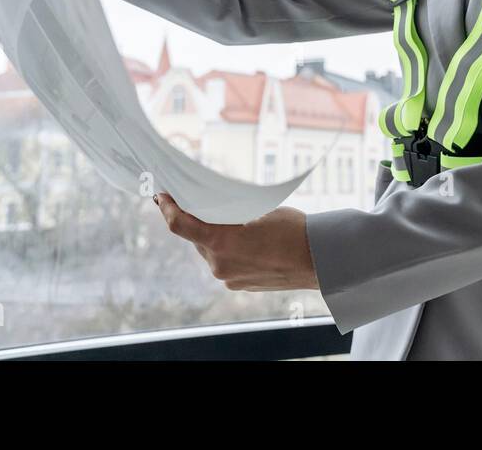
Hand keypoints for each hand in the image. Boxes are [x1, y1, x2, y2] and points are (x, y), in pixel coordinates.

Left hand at [153, 192, 319, 291]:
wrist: (318, 260)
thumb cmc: (293, 230)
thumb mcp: (258, 210)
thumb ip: (229, 213)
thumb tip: (212, 208)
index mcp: (222, 242)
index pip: (180, 225)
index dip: (167, 209)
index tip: (162, 197)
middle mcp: (220, 264)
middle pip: (196, 237)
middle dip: (197, 221)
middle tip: (199, 203)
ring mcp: (228, 277)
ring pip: (210, 251)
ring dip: (214, 236)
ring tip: (233, 224)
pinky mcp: (238, 285)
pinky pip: (224, 263)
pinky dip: (227, 250)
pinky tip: (245, 242)